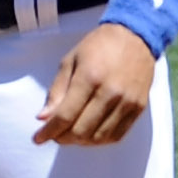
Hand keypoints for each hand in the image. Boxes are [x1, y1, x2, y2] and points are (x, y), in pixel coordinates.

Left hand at [34, 22, 154, 145]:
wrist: (135, 36)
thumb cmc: (99, 46)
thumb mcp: (70, 61)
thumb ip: (56, 91)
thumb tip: (43, 118)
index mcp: (89, 77)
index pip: (65, 115)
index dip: (49, 131)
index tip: (38, 138)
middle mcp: (110, 92)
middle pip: (81, 131)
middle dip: (62, 138)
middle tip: (55, 134)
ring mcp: (126, 102)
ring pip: (98, 137)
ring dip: (80, 142)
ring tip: (71, 134)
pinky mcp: (138, 108)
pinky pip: (116, 135)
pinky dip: (99, 140)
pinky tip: (90, 134)